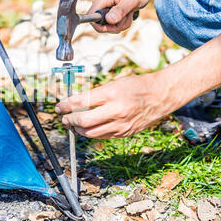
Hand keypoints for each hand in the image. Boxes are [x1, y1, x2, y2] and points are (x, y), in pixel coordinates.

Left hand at [55, 74, 169, 138]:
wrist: (160, 96)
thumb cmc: (136, 86)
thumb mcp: (114, 84)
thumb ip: (96, 94)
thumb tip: (76, 103)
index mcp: (112, 94)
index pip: (82, 101)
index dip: (66, 105)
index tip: (59, 106)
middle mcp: (116, 110)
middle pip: (84, 121)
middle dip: (69, 120)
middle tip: (64, 118)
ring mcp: (121, 124)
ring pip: (91, 133)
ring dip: (78, 129)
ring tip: (74, 123)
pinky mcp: (125, 133)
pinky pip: (102, 136)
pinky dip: (92, 132)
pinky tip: (87, 128)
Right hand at [88, 0, 151, 32]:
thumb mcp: (133, 0)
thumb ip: (120, 10)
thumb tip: (109, 20)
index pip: (91, 18)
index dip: (102, 27)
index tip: (116, 24)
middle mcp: (97, 0)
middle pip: (99, 24)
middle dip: (115, 26)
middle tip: (127, 18)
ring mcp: (100, 5)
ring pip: (105, 25)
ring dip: (119, 25)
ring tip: (128, 15)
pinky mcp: (103, 8)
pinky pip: (108, 23)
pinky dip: (118, 23)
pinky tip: (125, 15)